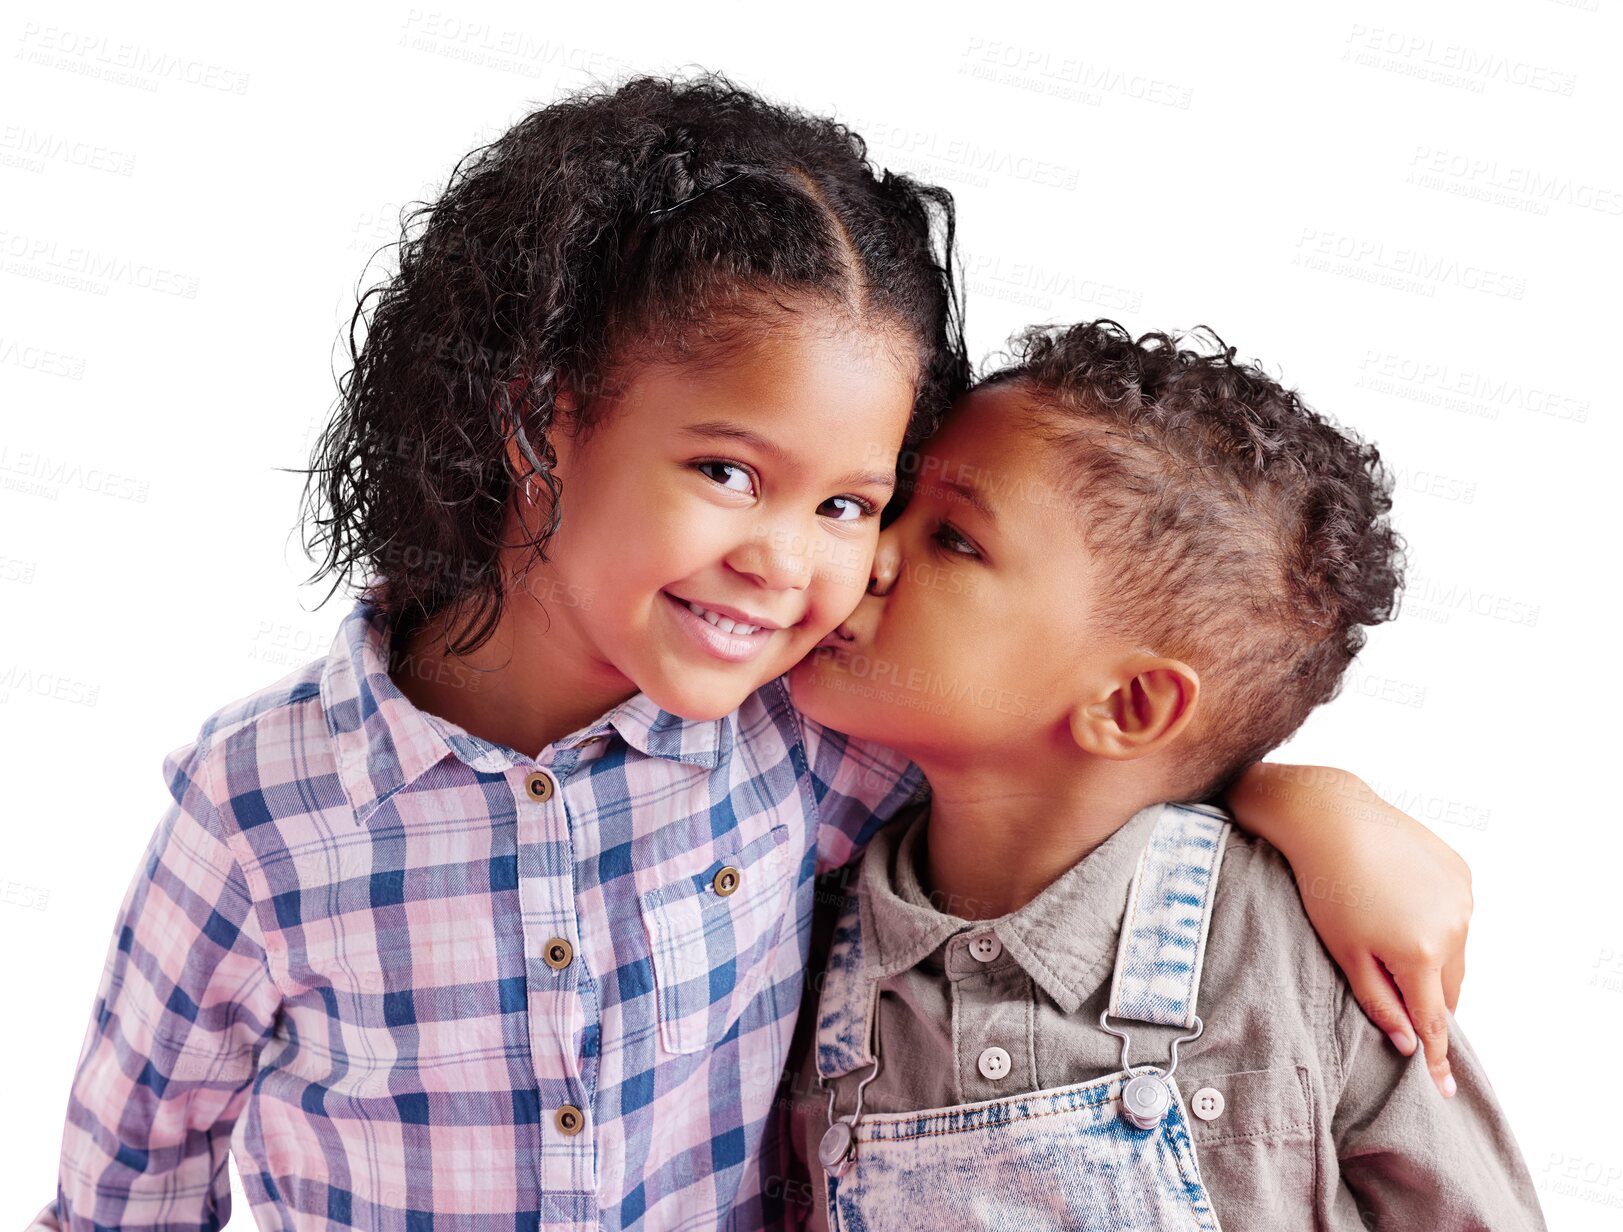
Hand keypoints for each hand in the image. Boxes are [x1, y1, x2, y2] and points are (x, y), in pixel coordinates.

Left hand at [1227, 764, 1471, 1097]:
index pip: (1434, 1021)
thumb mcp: (1344, 953)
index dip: (1438, 1058)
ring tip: (1391, 936)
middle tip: (1400, 995)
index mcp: (1421, 954)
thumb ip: (1380, 1002)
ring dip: (1434, 958)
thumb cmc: (1327, 889)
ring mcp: (1462, 898)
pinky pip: (1455, 914)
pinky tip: (1402, 904)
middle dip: (1429, 999)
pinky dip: (1437, 922)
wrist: (1333, 818)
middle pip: (1449, 987)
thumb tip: (1409, 1043)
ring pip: (1456, 951)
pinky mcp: (1461, 872)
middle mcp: (1454, 928)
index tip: (1446, 1091)